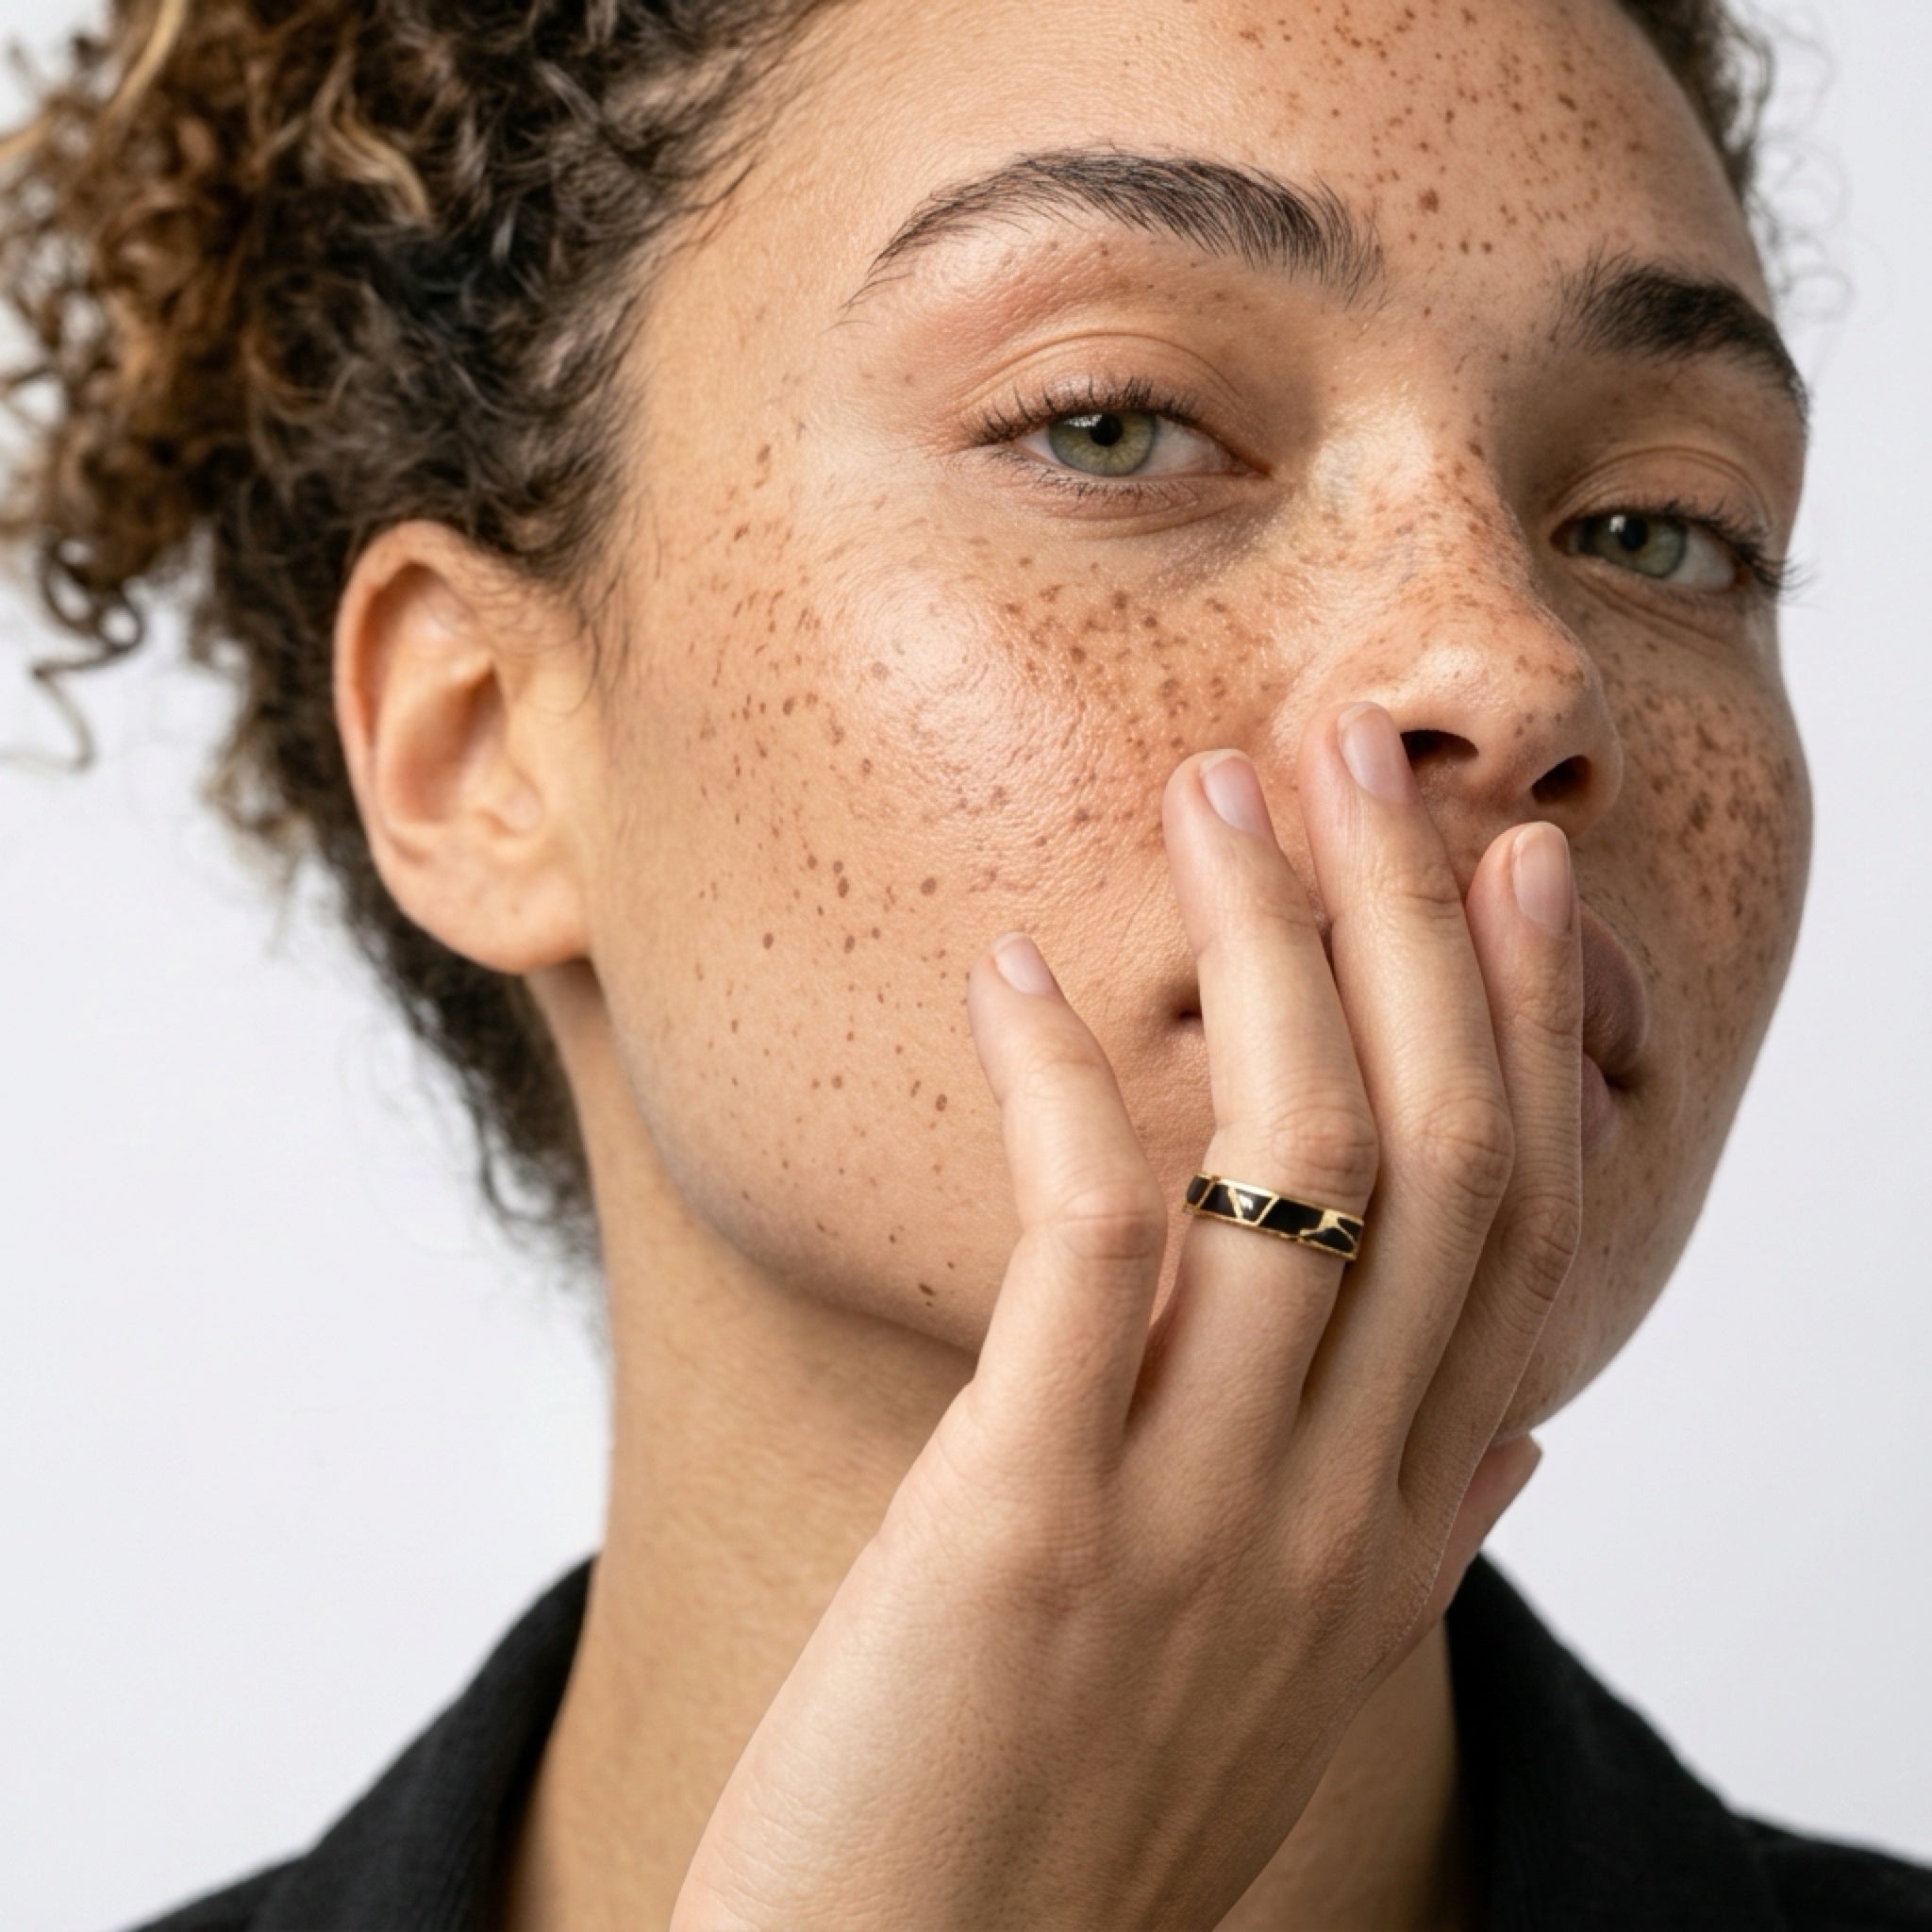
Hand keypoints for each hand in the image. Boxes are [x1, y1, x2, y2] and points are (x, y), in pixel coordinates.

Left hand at [668, 701, 1581, 1931]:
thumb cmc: (1072, 1821)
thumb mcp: (1287, 1682)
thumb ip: (1414, 1540)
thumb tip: (1515, 1426)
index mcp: (1396, 1536)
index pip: (1521, 1238)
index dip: (1526, 1033)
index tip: (1507, 873)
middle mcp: (1334, 1513)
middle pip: (1435, 1159)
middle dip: (1413, 931)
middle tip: (1361, 758)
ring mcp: (1198, 1517)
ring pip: (1303, 1168)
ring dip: (1270, 952)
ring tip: (1216, 798)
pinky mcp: (1034, 1519)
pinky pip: (1087, 1241)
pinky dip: (1065, 1079)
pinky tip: (1016, 969)